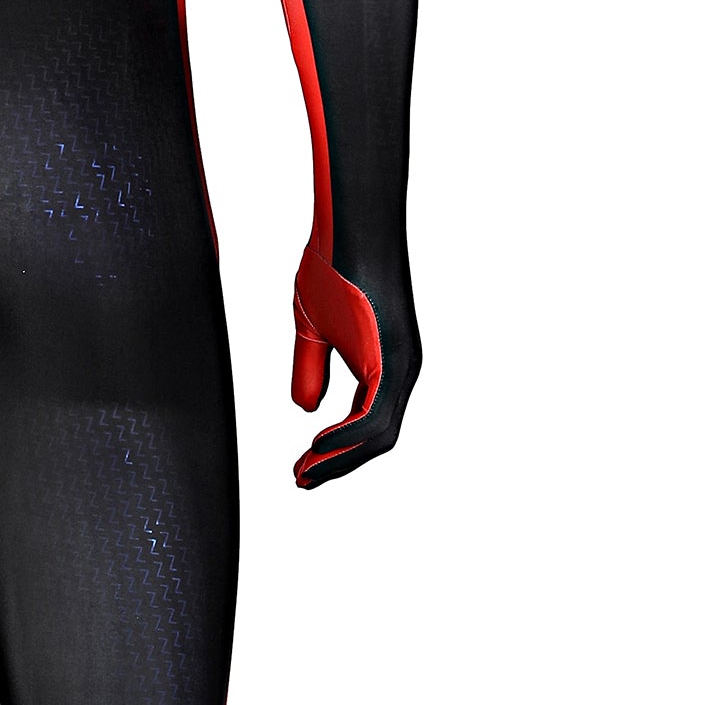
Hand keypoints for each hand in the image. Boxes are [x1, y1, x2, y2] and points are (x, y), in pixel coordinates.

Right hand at [288, 245, 419, 489]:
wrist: (352, 225)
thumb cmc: (332, 266)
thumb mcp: (312, 329)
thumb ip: (311, 369)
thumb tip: (307, 410)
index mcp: (384, 366)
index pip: (366, 424)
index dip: (336, 451)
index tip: (303, 467)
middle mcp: (401, 371)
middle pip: (377, 437)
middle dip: (339, 465)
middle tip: (303, 480)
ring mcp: (401, 365)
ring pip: (379, 433)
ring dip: (341, 460)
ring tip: (307, 474)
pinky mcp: (394, 357)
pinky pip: (375, 414)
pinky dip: (346, 439)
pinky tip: (319, 449)